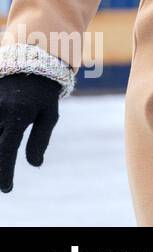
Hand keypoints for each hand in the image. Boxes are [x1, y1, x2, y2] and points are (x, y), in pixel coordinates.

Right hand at [0, 73, 61, 192]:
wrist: (30, 62)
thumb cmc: (43, 93)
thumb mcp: (49, 114)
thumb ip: (40, 139)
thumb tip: (35, 164)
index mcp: (18, 117)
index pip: (7, 152)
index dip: (5, 173)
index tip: (7, 189)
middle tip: (2, 184)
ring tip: (3, 165)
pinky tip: (1, 138)